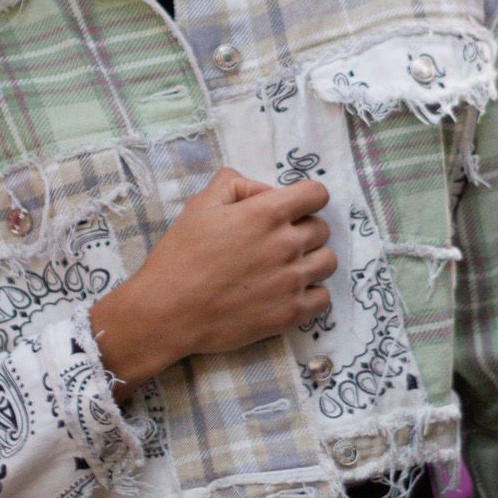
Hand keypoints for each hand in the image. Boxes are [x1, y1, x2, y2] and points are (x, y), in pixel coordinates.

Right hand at [90, 168, 336, 392]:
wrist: (169, 311)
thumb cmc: (181, 256)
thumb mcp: (200, 205)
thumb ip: (235, 184)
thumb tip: (263, 191)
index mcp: (267, 213)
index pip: (317, 193)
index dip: (306, 198)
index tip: (292, 208)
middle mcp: (286, 244)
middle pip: (322, 228)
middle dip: (304, 229)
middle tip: (277, 241)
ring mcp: (292, 281)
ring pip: (328, 262)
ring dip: (312, 260)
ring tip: (286, 268)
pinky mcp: (290, 313)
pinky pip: (323, 298)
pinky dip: (311, 293)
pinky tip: (289, 292)